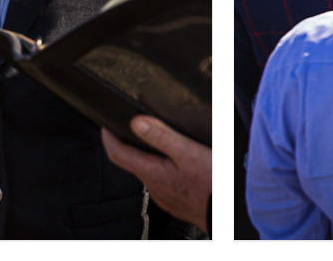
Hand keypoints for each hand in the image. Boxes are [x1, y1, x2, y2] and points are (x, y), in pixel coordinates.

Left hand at [102, 117, 209, 233]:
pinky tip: (174, 162)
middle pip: (133, 163)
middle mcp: (154, 187)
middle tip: (132, 127)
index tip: (105, 125)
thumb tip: (135, 122)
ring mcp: (165, 196)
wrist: (227, 210)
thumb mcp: (186, 152)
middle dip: (129, 145)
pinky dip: (160, 167)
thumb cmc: (210, 181)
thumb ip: (160, 137)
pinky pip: (161, 181)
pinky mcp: (176, 201)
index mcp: (152, 173)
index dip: (109, 138)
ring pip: (148, 172)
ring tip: (153, 140)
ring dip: (146, 156)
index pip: (118, 155)